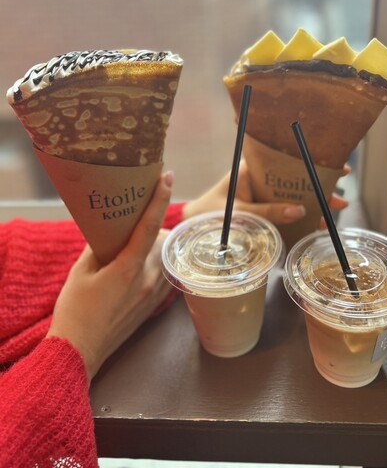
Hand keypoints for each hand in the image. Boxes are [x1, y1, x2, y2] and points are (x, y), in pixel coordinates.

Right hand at [46, 172, 173, 380]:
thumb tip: (111, 234)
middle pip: (164, 241)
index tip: (168, 177)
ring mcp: (153, 295)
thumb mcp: (80, 272)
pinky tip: (146, 265)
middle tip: (144, 221)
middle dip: (159, 226)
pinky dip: (161, 265)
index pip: (150, 227)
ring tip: (144, 242)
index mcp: (127, 268)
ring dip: (161, 246)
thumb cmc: (75, 309)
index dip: (160, 199)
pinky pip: (167, 277)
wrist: (79, 351)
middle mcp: (147, 280)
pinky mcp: (154, 306)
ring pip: (169, 259)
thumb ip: (99, 248)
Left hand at [183, 160, 348, 226]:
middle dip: (319, 188)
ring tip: (334, 214)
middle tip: (341, 198)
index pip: (288, 161)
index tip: (336, 168)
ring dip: (313, 205)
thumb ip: (267, 212)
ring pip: (292, 197)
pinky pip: (284, 211)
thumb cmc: (210, 212)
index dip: (312, 163)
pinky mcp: (261, 211)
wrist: (192, 226)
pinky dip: (300, 218)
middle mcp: (260, 180)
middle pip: (295, 181)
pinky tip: (315, 225)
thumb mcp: (240, 212)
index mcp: (253, 170)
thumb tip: (299, 211)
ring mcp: (261, 196)